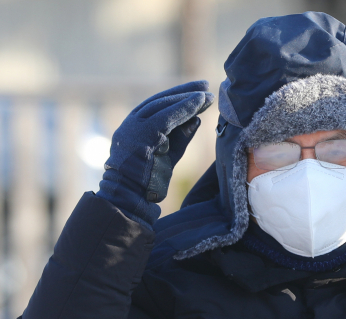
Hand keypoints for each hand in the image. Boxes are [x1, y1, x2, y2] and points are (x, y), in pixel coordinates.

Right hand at [97, 81, 213, 227]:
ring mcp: (135, 127)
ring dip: (188, 98)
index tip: (199, 93)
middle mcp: (132, 123)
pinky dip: (184, 107)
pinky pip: (167, 116)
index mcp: (136, 128)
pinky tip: (199, 102)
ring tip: (207, 94)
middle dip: (185, 92)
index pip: (159, 107)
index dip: (179, 98)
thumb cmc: (148, 181)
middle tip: (206, 86)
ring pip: (164, 106)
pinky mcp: (142, 134)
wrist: (130, 197)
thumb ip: (180, 137)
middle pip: (162, 101)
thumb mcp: (169, 155)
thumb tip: (197, 121)